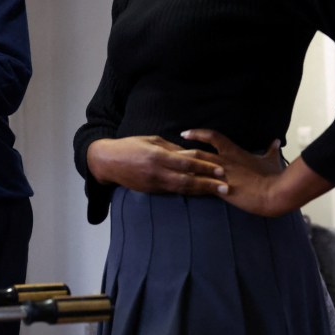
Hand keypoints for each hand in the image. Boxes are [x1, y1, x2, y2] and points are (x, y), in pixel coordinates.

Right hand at [87, 135, 227, 195]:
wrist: (108, 162)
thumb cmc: (130, 146)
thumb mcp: (151, 140)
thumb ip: (171, 147)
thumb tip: (190, 153)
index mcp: (158, 155)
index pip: (187, 162)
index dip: (205, 166)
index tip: (221, 169)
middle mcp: (157, 171)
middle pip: (188, 179)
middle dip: (208, 182)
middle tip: (226, 186)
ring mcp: (154, 183)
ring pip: (182, 189)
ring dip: (202, 191)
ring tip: (217, 192)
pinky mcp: (151, 191)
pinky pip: (173, 192)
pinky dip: (188, 193)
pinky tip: (200, 193)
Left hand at [179, 129, 284, 215]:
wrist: (274, 193)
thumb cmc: (273, 176)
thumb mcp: (271, 160)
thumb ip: (271, 150)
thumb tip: (275, 141)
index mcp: (233, 152)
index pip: (212, 137)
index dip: (197, 133)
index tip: (185, 133)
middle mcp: (223, 161)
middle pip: (197, 153)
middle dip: (181, 152)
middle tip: (168, 152)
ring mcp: (220, 175)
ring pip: (195, 169)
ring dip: (182, 169)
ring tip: (169, 169)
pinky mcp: (220, 189)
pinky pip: (200, 187)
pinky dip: (189, 186)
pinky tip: (177, 189)